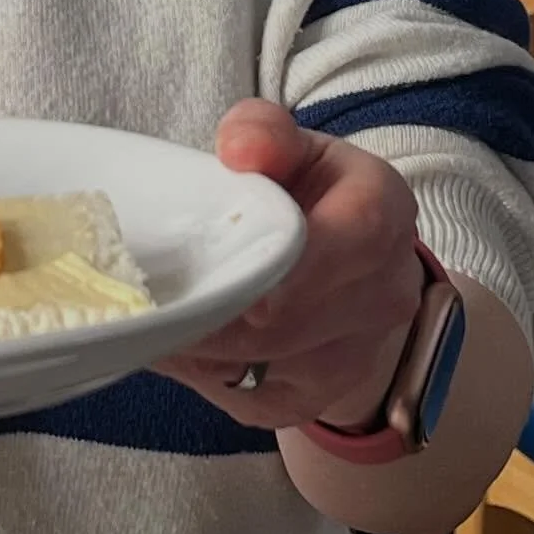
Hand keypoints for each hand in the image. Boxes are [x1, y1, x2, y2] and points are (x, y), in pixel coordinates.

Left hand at [154, 100, 423, 433]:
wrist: (338, 256)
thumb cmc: (302, 188)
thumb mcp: (284, 143)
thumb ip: (263, 133)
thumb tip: (238, 150)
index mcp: (383, 213)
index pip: (352, 238)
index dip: (288, 259)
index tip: (227, 266)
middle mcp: (384, 292)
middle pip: (294, 318)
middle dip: (218, 308)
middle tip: (148, 293)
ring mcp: (357, 356)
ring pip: (267, 364)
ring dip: (201, 344)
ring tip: (149, 313)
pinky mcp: (317, 399)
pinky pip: (253, 400)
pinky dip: (204, 375)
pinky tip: (174, 341)